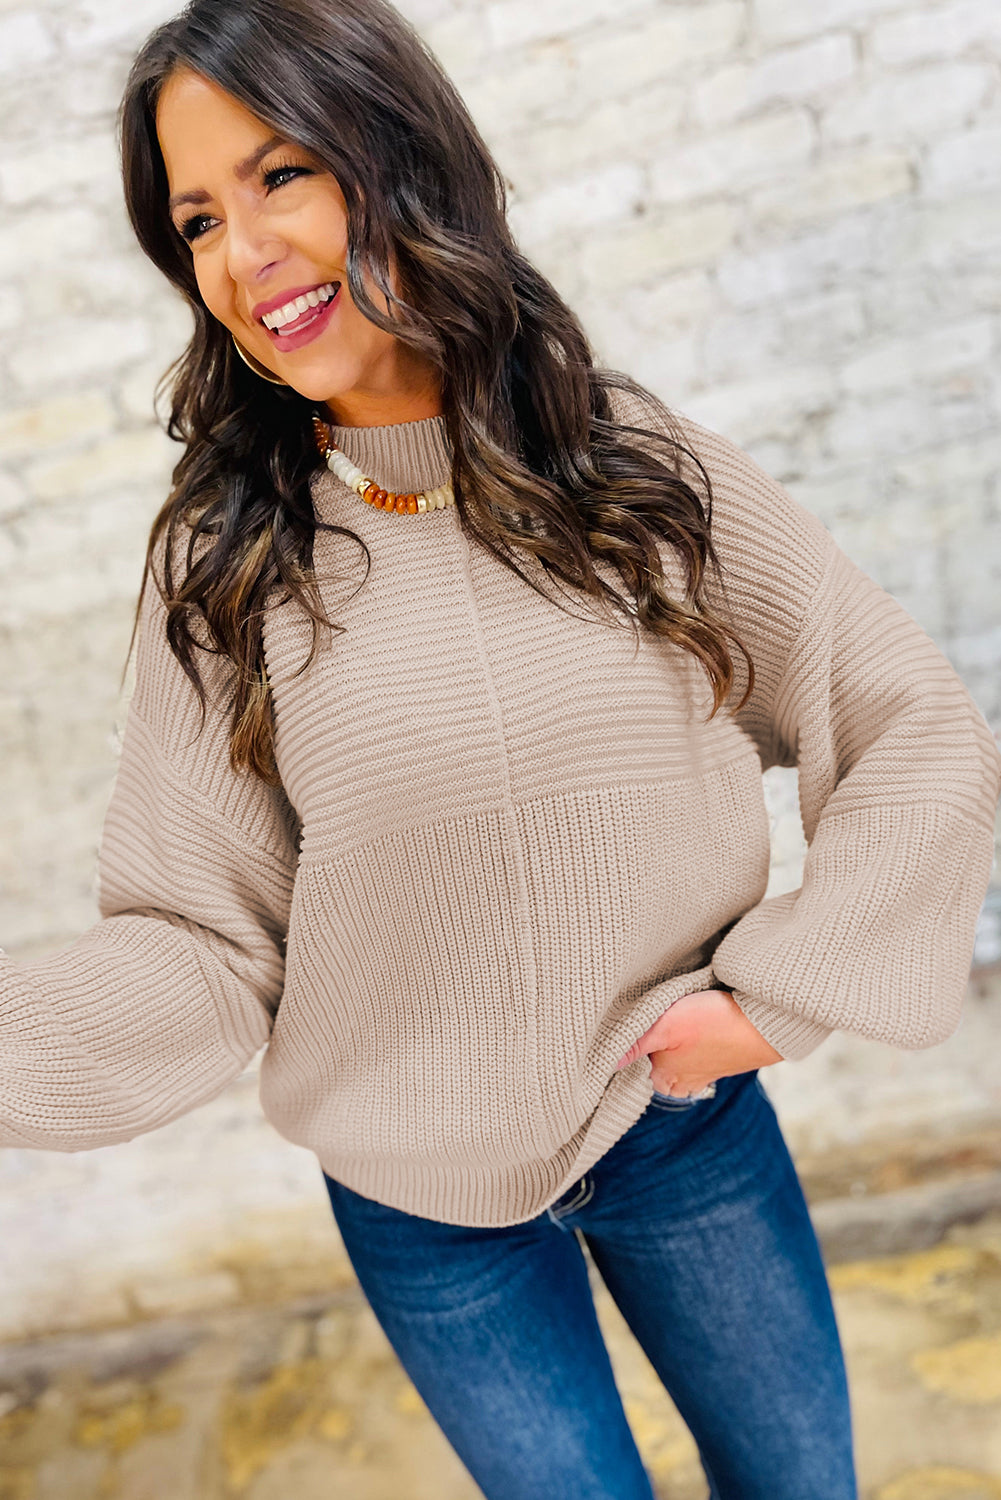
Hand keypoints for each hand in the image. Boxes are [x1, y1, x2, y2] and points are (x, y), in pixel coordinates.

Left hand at [615, 989, 781, 1096]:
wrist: (766, 1021)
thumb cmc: (714, 1023)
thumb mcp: (665, 1027)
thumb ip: (633, 1043)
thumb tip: (602, 1062)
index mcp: (664, 1081)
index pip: (631, 1061)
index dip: (628, 1040)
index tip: (632, 1021)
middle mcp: (681, 1082)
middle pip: (652, 1055)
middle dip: (650, 1036)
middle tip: (657, 1013)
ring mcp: (700, 1070)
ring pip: (673, 1049)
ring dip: (672, 1032)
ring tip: (680, 1015)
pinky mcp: (717, 1056)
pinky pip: (694, 1045)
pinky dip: (692, 1033)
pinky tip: (696, 1019)